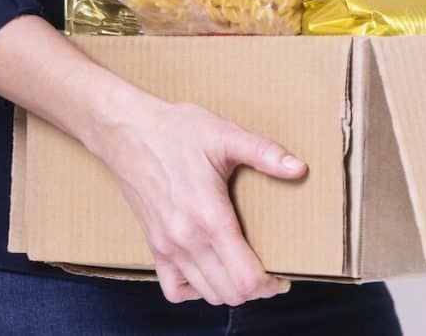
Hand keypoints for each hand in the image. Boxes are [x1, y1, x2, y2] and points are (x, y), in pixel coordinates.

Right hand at [90, 97, 307, 304]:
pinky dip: (196, 290)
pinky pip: (174, 288)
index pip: (244, 277)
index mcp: (209, 217)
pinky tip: (210, 272)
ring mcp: (166, 246)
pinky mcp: (153, 245)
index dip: (270, 284)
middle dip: (256, 289)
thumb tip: (299, 168)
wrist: (126, 131)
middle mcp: (186, 240)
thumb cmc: (176, 130)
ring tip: (247, 273)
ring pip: (204, 294)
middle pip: (228, 293)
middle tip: (272, 273)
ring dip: (230, 291)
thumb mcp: (225, 135)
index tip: (284, 276)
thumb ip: (265, 153)